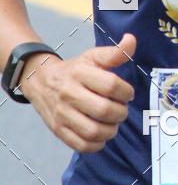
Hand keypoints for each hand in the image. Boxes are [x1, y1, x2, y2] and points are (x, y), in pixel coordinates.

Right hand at [20, 34, 135, 152]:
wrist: (40, 81)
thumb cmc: (74, 69)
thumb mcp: (93, 56)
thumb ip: (115, 52)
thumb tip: (131, 40)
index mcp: (80, 73)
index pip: (111, 85)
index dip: (126, 92)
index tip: (128, 94)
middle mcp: (69, 94)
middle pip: (104, 110)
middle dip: (121, 112)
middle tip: (121, 110)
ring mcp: (62, 114)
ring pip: (93, 131)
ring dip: (111, 130)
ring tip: (113, 123)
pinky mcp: (58, 130)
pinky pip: (81, 145)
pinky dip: (97, 144)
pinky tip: (102, 135)